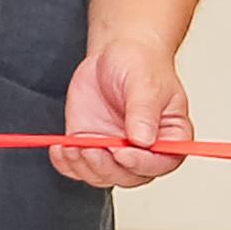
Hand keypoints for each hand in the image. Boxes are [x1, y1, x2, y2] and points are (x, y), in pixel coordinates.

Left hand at [54, 33, 193, 189]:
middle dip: (106, 167)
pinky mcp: (91, 146)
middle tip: (91, 147)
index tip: (121, 152)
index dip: (140, 164)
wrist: (115, 53)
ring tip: (73, 145)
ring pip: (101, 176)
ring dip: (84, 166)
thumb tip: (142, 141)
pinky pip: (77, 167)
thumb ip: (144, 112)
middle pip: (128, 176)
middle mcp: (143, 150)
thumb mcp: (145, 84)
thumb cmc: (141, 65)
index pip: (160, 163)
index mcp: (169, 137)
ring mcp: (115, 150)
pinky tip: (61, 149)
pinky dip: (66, 164)